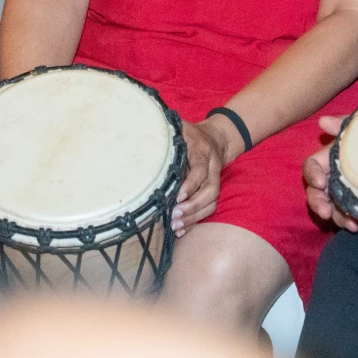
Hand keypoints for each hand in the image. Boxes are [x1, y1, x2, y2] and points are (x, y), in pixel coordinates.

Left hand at [174, 117, 233, 235]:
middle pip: (210, 189)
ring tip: (176, 226)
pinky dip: (196, 220)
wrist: (217, 137)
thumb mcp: (178, 128)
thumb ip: (165, 134)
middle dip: (193, 206)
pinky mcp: (213, 189)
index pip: (200, 169)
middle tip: (174, 216)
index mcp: (202, 150)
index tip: (177, 197)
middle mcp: (212, 165)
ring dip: (195, 216)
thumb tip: (139, 140)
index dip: (191, 184)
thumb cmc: (190, 133)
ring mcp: (215, 179)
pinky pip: (210, 207)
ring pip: (212, 201)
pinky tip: (182, 230)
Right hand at [302, 115, 357, 231]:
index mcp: (329, 158)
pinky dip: (349, 222)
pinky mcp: (355, 205)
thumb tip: (323, 121)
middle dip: (317, 203)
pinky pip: (346, 216)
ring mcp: (342, 192)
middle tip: (325, 212)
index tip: (321, 182)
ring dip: (335, 216)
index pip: (311, 167)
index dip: (312, 175)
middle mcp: (332, 177)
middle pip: (315, 192)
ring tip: (348, 223)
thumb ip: (342, 125)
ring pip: (329, 207)